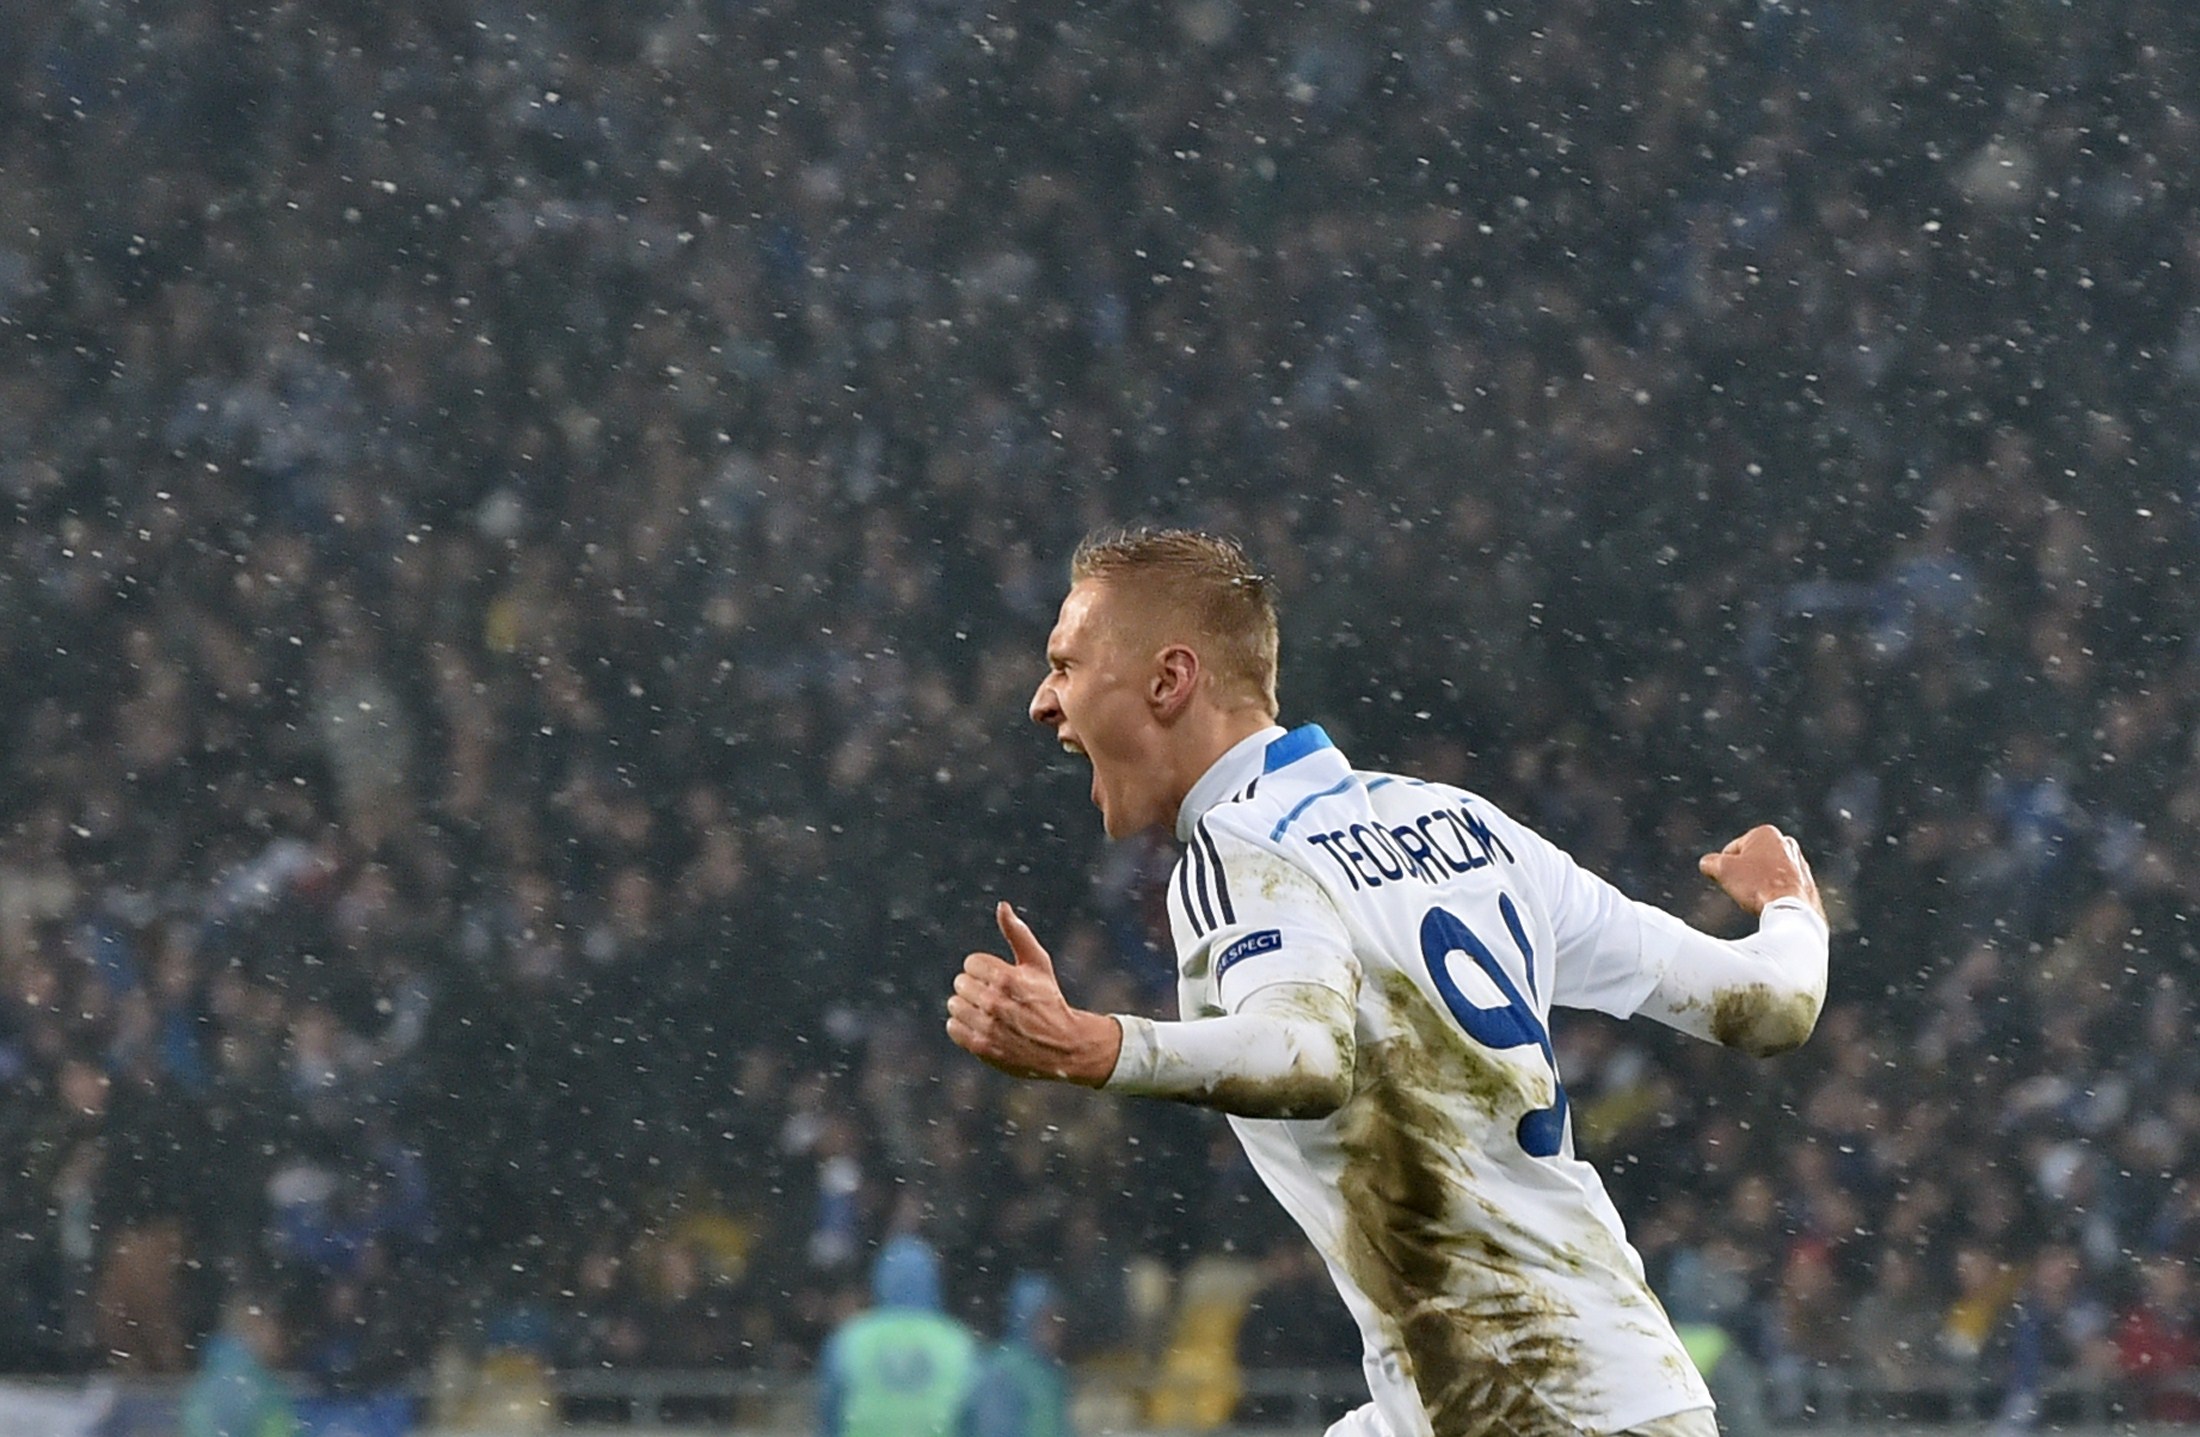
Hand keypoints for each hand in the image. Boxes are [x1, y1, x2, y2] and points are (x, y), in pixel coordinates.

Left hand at [946, 902, 1122, 1084]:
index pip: (971, 963)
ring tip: (988, 1013)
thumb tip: (1002, 906)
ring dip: (968, 1007)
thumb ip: (1017, 933)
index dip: (985, 970)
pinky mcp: (981, 1047)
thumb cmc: (1048, 999)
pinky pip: (953, 1028)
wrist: (1062, 1046)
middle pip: (960, 983)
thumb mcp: (1038, 963)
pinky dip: (963, 1026)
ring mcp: (987, 1026)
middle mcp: (995, 1002)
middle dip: (975, 988)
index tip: (1000, 980)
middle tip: (995, 997)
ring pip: (954, 1005)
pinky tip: (981, 1026)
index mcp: (1007, 977)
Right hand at [1699, 824, 1823, 921]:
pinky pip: (1781, 886)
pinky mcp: (1806, 881)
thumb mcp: (1722, 870)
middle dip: (1744, 875)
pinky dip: (1773, 894)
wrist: (1791, 909)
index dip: (1724, 868)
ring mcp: (1799, 862)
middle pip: (1751, 861)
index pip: (1731, 850)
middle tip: (1742, 890)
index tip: (1729, 881)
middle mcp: (1785, 843)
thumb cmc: (1757, 885)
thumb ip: (1710, 862)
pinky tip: (1771, 903)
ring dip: (1758, 885)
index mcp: (1765, 833)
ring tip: (1758, 898)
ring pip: (1766, 874)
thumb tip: (1707, 864)